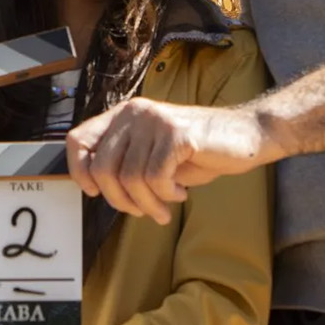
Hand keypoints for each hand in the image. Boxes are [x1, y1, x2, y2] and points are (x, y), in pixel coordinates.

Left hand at [66, 99, 273, 223]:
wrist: (246, 136)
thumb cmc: (198, 151)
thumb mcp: (153, 156)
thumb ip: (124, 162)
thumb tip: (93, 186)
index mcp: (124, 115)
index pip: (78, 140)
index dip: (80, 171)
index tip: (96, 192)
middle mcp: (135, 112)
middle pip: (103, 168)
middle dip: (120, 200)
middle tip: (144, 211)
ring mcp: (155, 120)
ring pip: (130, 178)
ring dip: (148, 204)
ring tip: (165, 209)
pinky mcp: (176, 134)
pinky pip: (155, 177)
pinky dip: (166, 194)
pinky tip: (180, 193)